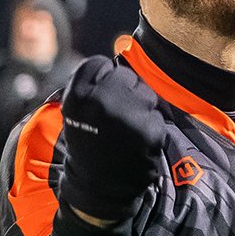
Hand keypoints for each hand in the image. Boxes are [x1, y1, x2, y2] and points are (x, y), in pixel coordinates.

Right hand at [59, 56, 166, 220]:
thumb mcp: (77, 110)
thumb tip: (124, 46)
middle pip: (127, 76)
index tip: (99, 103)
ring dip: (142, 110)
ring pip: (146, 94)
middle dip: (126, 94)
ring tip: (125, 132)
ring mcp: (127, 116)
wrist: (97, 189)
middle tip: (115, 120)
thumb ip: (93, 82)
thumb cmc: (88, 144)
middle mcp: (100, 101)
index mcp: (77, 94)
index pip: (100, 64)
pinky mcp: (149, 131)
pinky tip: (137, 143)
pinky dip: (152, 128)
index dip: (103, 81)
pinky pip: (157, 116)